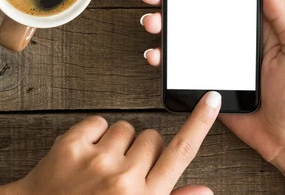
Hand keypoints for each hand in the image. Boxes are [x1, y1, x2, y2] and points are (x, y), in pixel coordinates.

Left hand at [11, 91, 220, 194]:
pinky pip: (99, 122)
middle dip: (143, 150)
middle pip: (152, 137)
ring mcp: (96, 161)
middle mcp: (124, 179)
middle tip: (124, 171)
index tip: (212, 99)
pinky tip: (85, 157)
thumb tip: (206, 190)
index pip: (182, 151)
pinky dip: (94, 135)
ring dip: (118, 143)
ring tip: (101, 167)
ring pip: (126, 128)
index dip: (201, 122)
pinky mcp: (71, 146)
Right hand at [137, 0, 284, 172]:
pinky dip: (163, 58)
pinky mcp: (206, 81)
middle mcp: (232, 39)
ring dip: (162, 24)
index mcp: (254, 25)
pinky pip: (180, 66)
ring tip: (152, 22)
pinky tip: (156, 55)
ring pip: (183, 36)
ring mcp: (216, 60)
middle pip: (196, 11)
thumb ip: (284, 15)